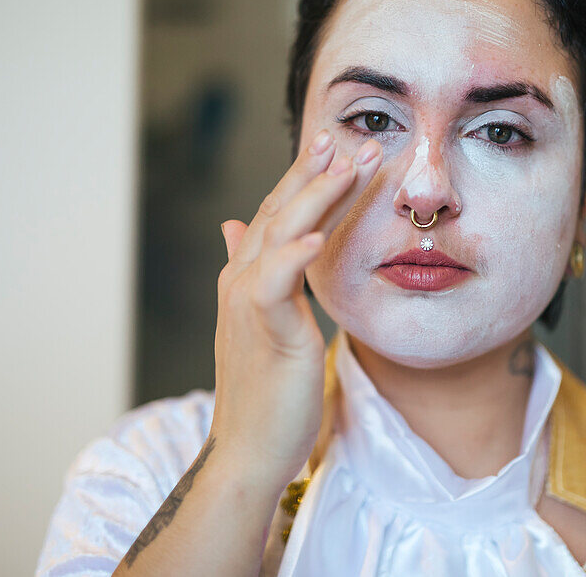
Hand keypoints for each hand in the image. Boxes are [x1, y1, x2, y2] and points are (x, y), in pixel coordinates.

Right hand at [211, 130, 381, 484]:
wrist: (249, 448)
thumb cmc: (266, 390)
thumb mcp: (264, 320)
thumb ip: (258, 272)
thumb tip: (234, 227)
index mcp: (248, 276)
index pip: (281, 213)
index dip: (309, 178)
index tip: (341, 148)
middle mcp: (241, 280)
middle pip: (282, 210)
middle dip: (317, 171)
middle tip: (350, 137)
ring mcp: (248, 302)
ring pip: (282, 233)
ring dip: (316, 195)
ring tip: (348, 163)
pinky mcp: (265, 330)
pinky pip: (277, 284)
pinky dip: (294, 256)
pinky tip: (318, 236)